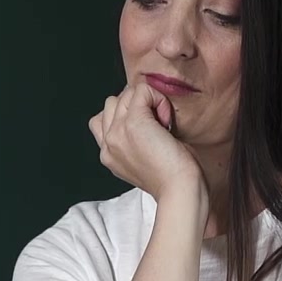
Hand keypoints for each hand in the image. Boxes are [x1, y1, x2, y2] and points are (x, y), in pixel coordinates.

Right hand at [88, 80, 200, 205]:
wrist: (180, 190)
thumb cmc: (173, 177)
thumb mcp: (144, 159)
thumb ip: (134, 140)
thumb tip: (145, 111)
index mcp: (108, 155)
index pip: (101, 119)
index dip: (125, 116)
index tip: (147, 131)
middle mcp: (108, 144)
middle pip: (112, 102)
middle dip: (136, 106)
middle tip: (157, 128)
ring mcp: (117, 132)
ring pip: (126, 94)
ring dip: (148, 102)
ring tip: (163, 124)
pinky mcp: (132, 122)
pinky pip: (142, 90)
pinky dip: (158, 99)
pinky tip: (167, 120)